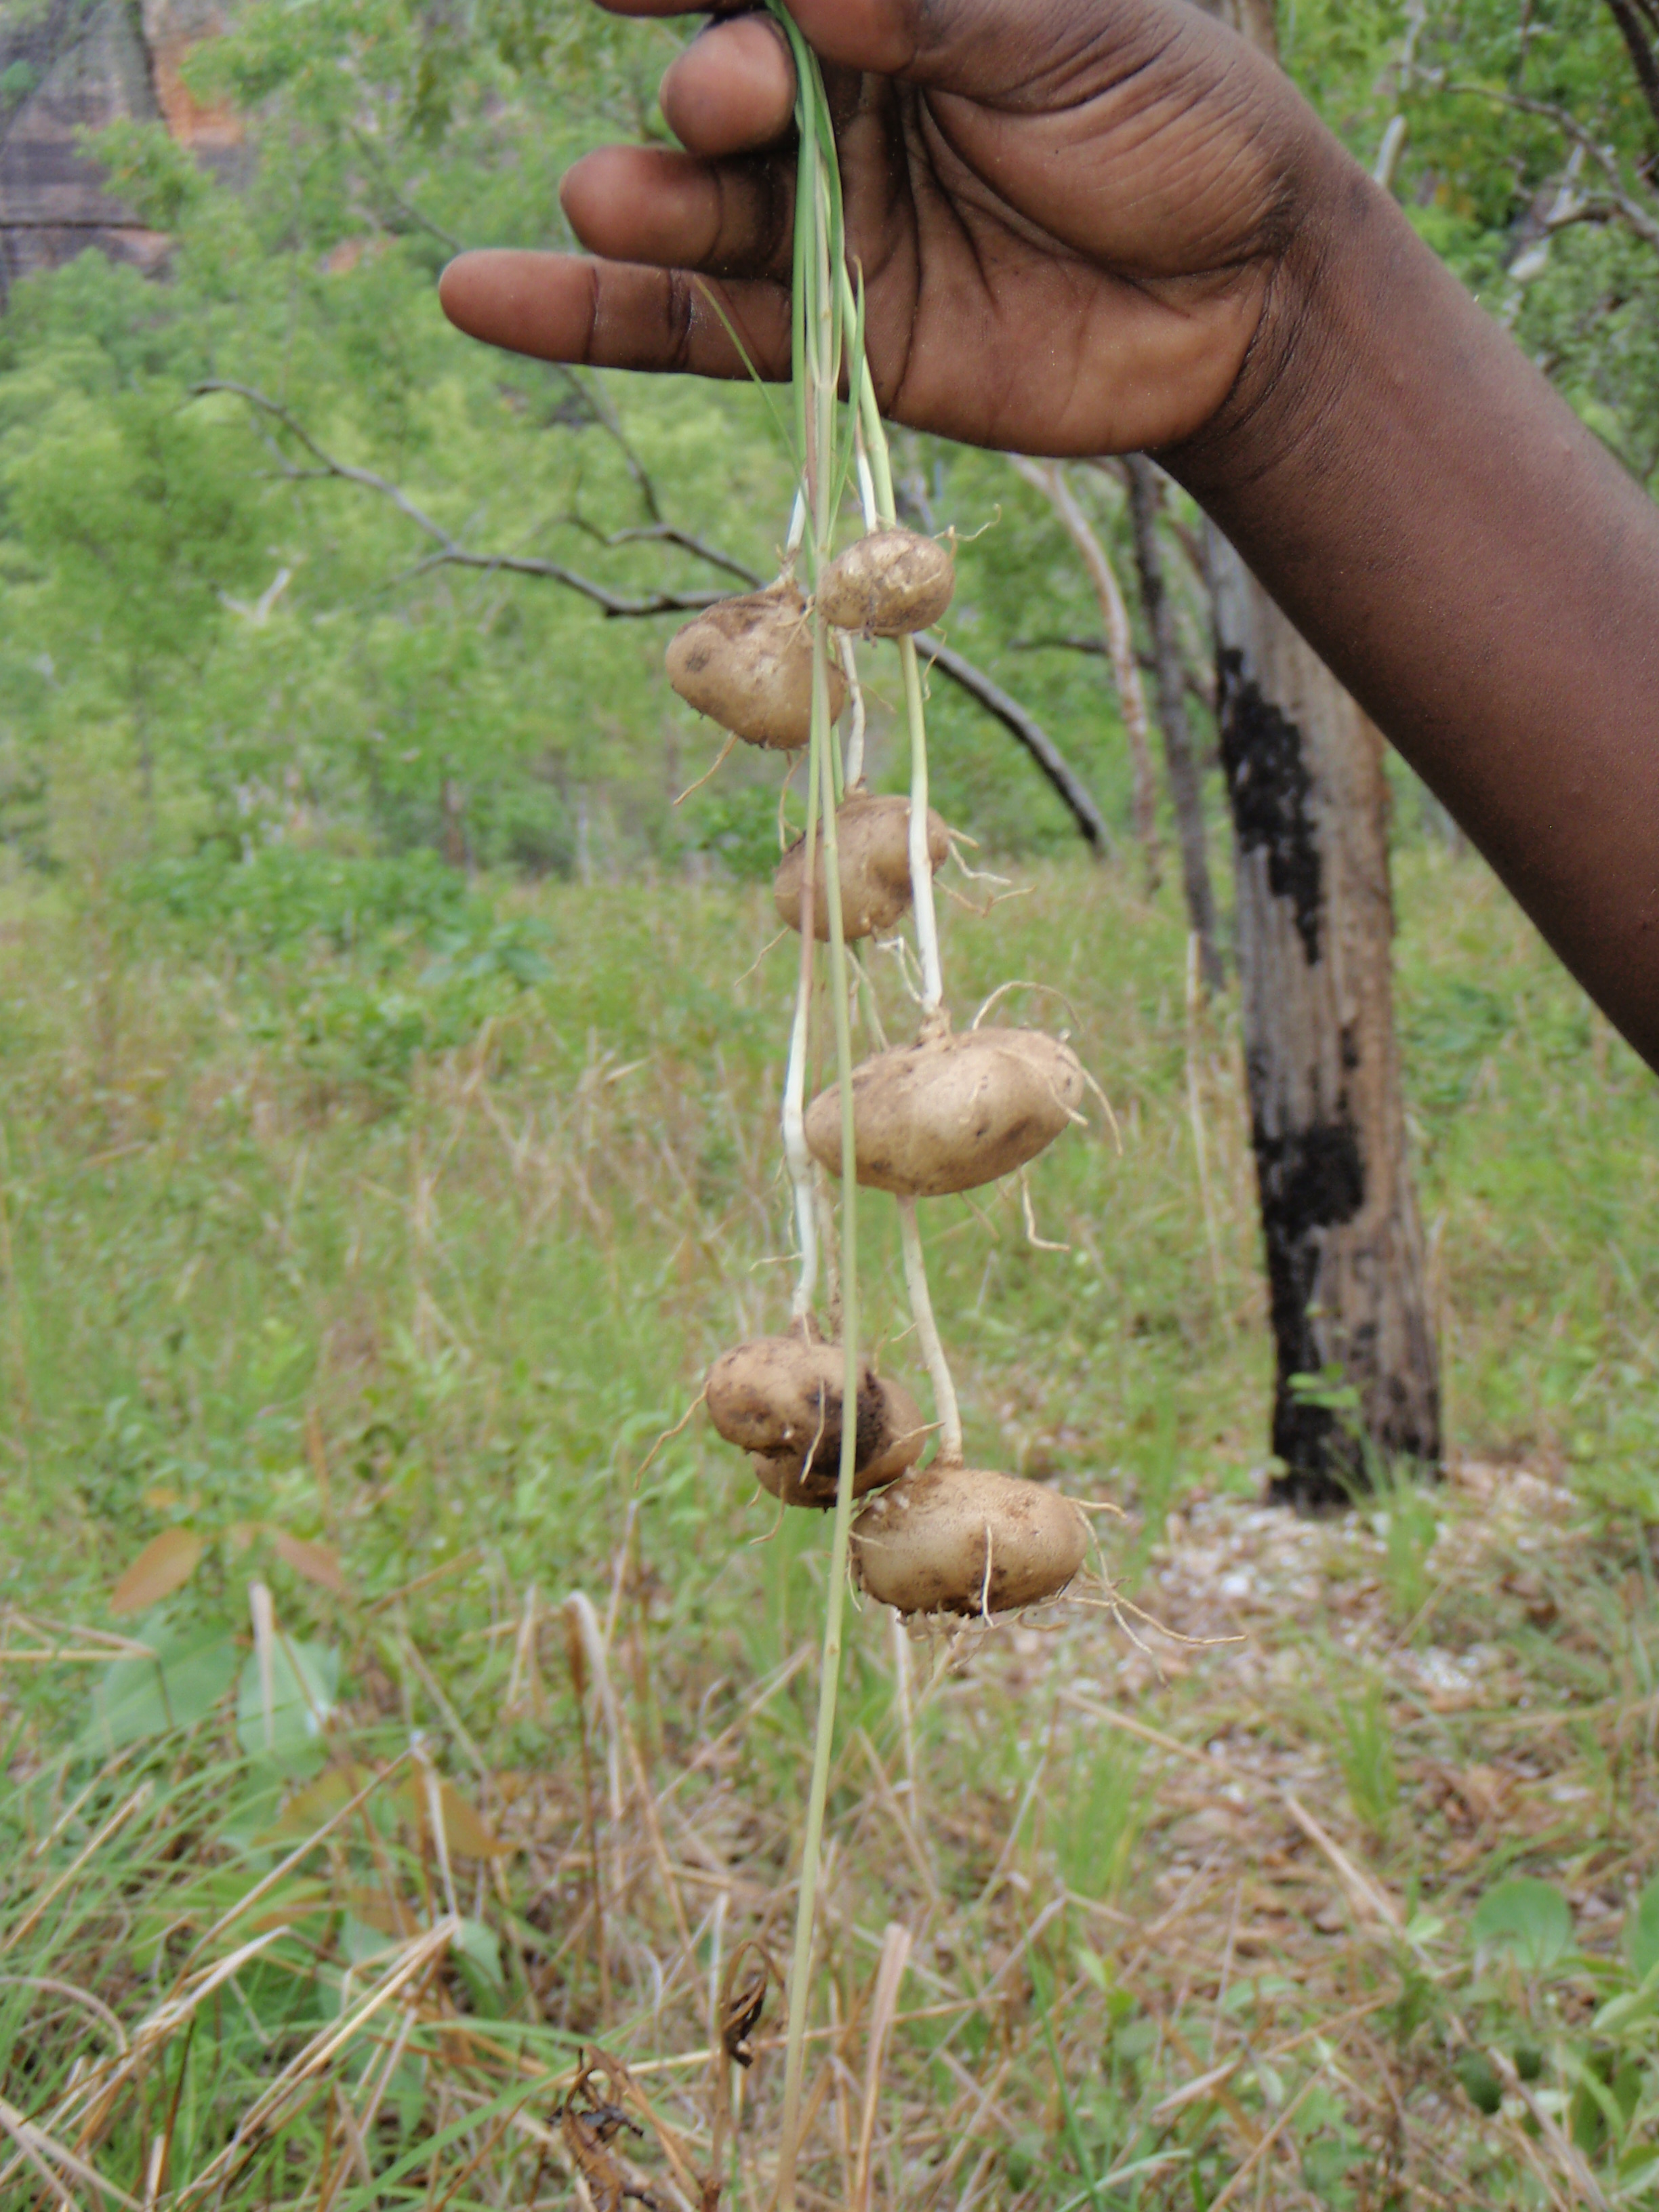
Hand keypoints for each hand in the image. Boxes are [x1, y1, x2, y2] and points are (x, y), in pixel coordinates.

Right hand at [438, 0, 1342, 457]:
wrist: (1240, 302)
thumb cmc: (1177, 124)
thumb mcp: (1070, 34)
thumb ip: (936, 6)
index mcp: (889, 1)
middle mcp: (833, 101)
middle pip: (716, 78)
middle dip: (706, 81)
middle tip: (729, 93)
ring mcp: (818, 223)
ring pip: (691, 205)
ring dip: (646, 197)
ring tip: (622, 196)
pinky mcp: (821, 338)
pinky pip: (685, 326)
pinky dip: (581, 316)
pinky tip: (480, 297)